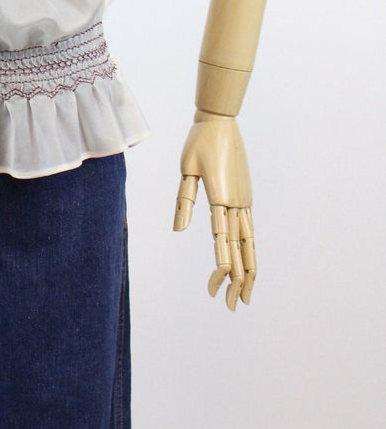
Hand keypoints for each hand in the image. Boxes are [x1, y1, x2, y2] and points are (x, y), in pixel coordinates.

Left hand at [173, 111, 255, 309]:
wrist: (220, 122)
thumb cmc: (198, 143)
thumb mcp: (185, 168)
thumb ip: (184, 201)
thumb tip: (178, 231)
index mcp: (220, 198)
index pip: (221, 242)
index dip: (219, 269)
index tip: (214, 290)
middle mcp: (236, 203)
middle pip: (241, 251)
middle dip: (237, 281)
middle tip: (232, 306)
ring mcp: (244, 201)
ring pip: (250, 244)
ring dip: (249, 271)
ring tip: (247, 296)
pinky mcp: (245, 196)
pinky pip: (250, 229)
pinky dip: (251, 251)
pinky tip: (249, 264)